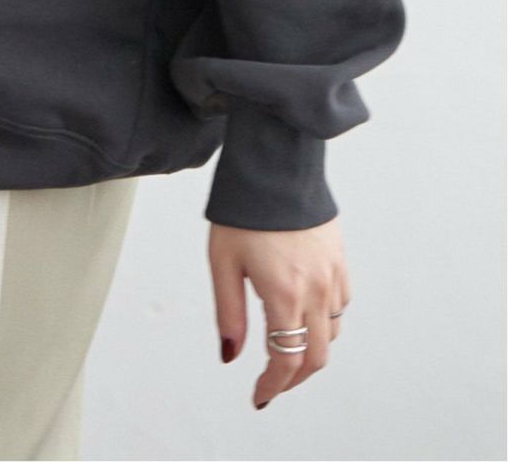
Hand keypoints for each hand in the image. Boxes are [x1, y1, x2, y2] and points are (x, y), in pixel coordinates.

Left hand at [210, 216, 351, 408]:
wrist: (275, 167)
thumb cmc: (243, 209)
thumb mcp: (222, 261)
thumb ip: (229, 312)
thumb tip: (231, 354)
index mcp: (284, 292)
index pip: (287, 359)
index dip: (274, 385)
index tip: (260, 395)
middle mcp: (315, 289)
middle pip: (315, 356)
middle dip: (293, 378)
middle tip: (273, 383)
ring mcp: (332, 275)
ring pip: (330, 334)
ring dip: (310, 351)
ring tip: (286, 352)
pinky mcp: (340, 261)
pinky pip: (340, 307)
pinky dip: (324, 324)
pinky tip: (304, 317)